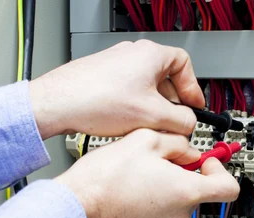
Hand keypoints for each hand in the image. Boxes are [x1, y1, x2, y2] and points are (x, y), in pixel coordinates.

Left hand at [29, 40, 204, 139]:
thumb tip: (190, 124)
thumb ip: (182, 120)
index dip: (193, 88)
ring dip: (154, 108)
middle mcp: (133, 55)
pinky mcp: (103, 77)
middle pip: (167, 78)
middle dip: (173, 103)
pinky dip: (136, 108)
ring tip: (150, 126)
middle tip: (175, 122)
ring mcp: (117, 65)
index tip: (195, 106)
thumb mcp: (154, 116)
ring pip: (148, 88)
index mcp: (151, 54)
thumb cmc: (98, 100)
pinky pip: (130, 93)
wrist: (58, 104)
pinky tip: (130, 124)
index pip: (185, 64)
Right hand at [55, 129, 239, 217]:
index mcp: (187, 192)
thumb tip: (187, 149)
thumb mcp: (145, 140)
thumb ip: (177, 141)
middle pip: (200, 191)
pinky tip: (132, 186)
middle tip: (164, 158)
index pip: (229, 188)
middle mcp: (181, 215)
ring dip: (167, 184)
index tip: (208, 159)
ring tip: (141, 172)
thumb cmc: (105, 180)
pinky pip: (161, 211)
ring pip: (179, 201)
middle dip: (186, 172)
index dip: (222, 169)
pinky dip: (154, 198)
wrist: (76, 209)